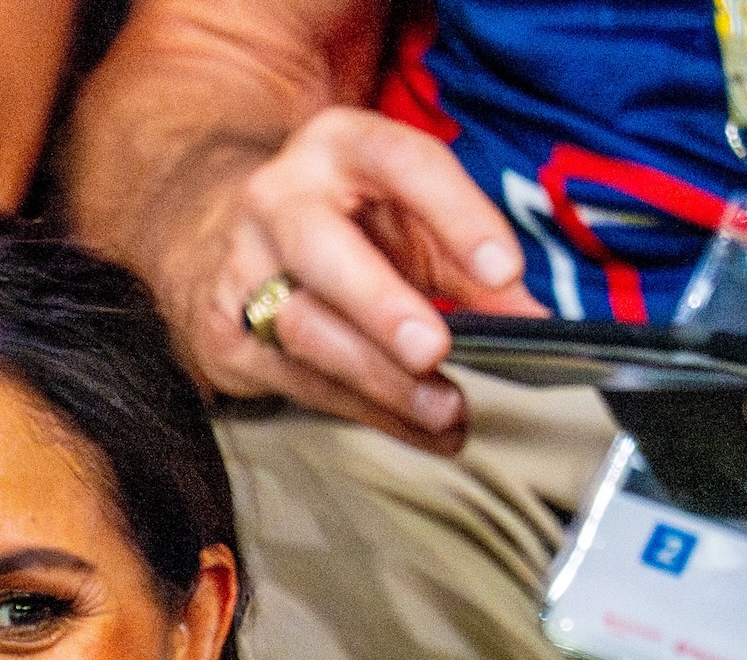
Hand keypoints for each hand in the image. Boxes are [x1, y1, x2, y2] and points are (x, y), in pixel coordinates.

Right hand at [173, 106, 545, 449]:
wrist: (212, 237)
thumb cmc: (336, 228)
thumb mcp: (406, 223)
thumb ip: (469, 266)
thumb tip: (534, 322)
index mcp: (338, 145)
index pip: (402, 163)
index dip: (456, 215)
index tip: (503, 271)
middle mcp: (279, 198)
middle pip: (324, 252)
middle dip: (382, 306)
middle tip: (435, 349)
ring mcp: (242, 268)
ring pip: (308, 331)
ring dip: (382, 382)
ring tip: (444, 411)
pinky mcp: (224, 334)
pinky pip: (300, 381)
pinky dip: (366, 412)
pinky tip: (415, 427)